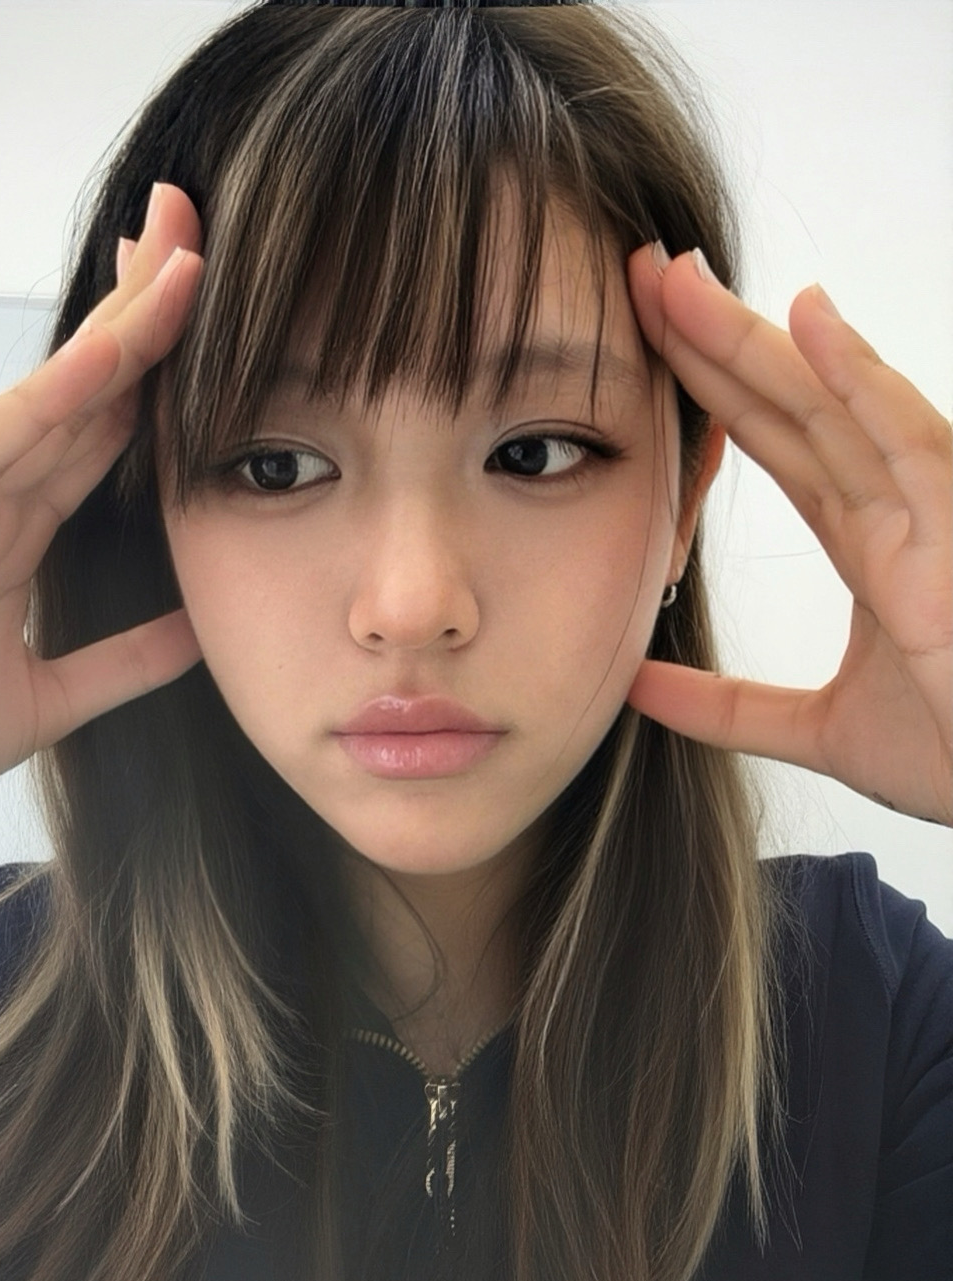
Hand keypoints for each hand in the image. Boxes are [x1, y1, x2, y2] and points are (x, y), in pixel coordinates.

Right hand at [0, 183, 205, 810]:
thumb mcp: (52, 699)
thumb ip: (124, 663)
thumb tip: (200, 635)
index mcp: (22, 528)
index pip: (104, 425)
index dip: (159, 364)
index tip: (215, 299)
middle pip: (86, 383)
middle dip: (142, 304)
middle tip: (197, 220)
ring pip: (52, 393)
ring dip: (118, 326)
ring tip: (179, 254)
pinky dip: (51, 396)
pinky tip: (108, 351)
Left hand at [624, 243, 952, 826]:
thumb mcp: (817, 731)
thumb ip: (726, 709)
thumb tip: (633, 688)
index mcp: (871, 544)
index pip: (778, 442)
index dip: (713, 386)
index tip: (644, 336)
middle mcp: (899, 511)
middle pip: (793, 405)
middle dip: (719, 340)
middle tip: (643, 275)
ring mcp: (932, 512)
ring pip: (834, 404)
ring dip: (759, 340)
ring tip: (682, 283)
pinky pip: (907, 440)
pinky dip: (859, 379)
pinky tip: (805, 320)